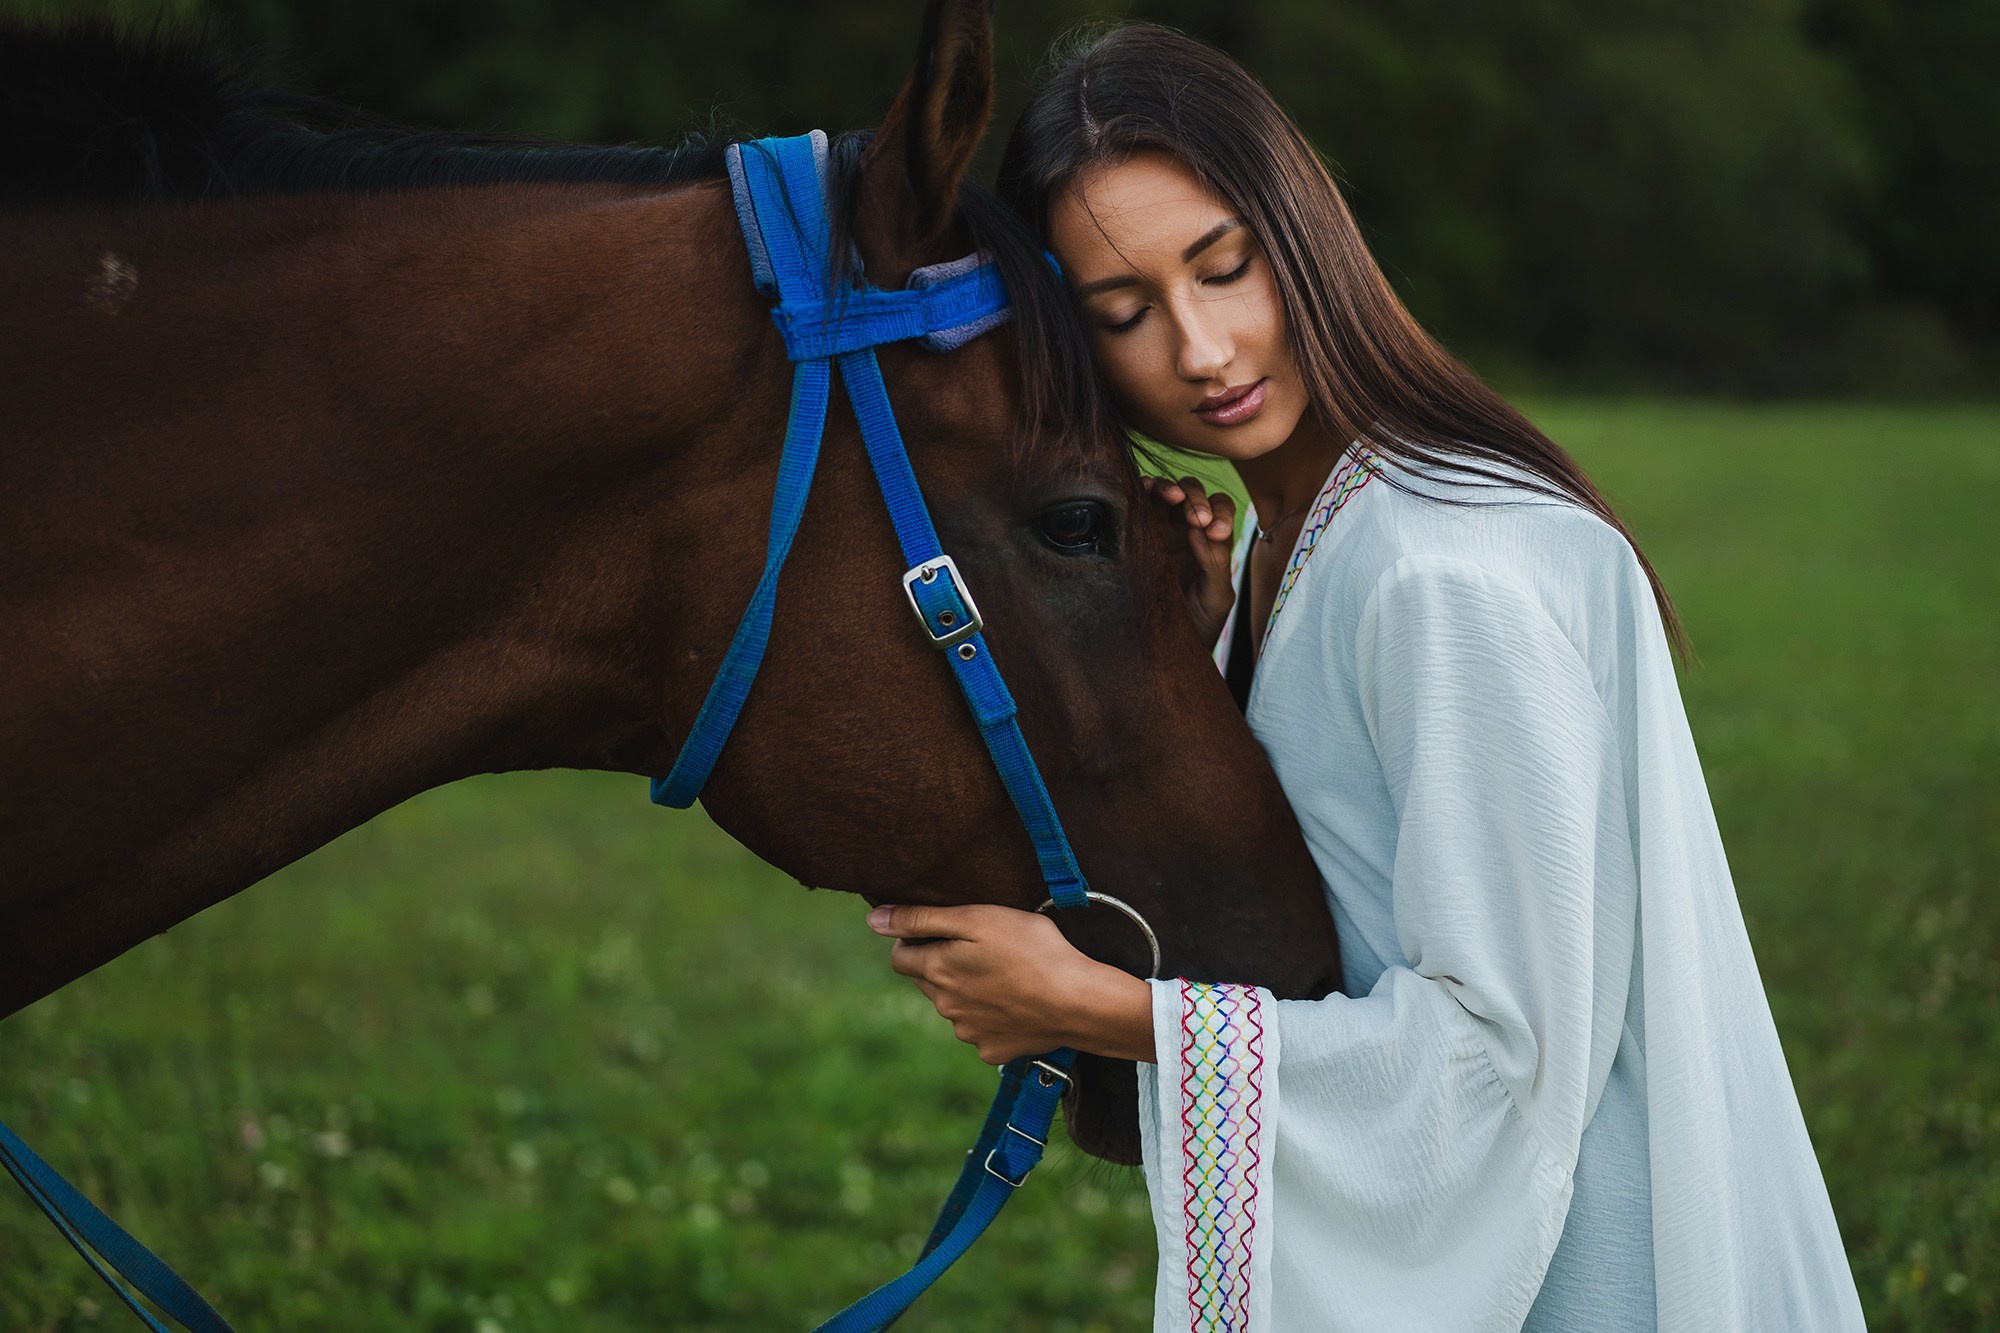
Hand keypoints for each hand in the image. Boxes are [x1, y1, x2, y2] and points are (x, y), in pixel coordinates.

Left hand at [868, 904, 1155, 1064]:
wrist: (1079, 1001)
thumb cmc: (1032, 949)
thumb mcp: (976, 919)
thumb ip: (921, 919)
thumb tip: (873, 919)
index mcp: (936, 971)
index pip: (900, 957)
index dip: (917, 940)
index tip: (946, 931)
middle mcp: (945, 1007)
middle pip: (928, 982)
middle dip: (943, 965)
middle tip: (982, 949)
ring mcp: (969, 1033)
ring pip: (954, 1007)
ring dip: (968, 991)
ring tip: (1006, 974)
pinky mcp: (994, 1051)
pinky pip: (981, 1031)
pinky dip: (992, 1017)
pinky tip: (1018, 1002)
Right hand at [1141, 474, 1237, 649]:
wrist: (1166, 648)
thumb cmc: (1197, 624)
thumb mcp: (1217, 597)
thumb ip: (1217, 563)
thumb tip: (1202, 530)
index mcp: (1212, 540)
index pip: (1220, 510)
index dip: (1220, 513)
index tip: (1215, 532)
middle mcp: (1186, 530)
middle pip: (1194, 495)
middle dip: (1197, 500)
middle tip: (1196, 518)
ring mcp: (1160, 530)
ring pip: (1166, 493)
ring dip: (1170, 489)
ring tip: (1172, 498)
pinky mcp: (1134, 534)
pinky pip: (1138, 503)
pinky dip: (1142, 490)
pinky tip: (1142, 489)